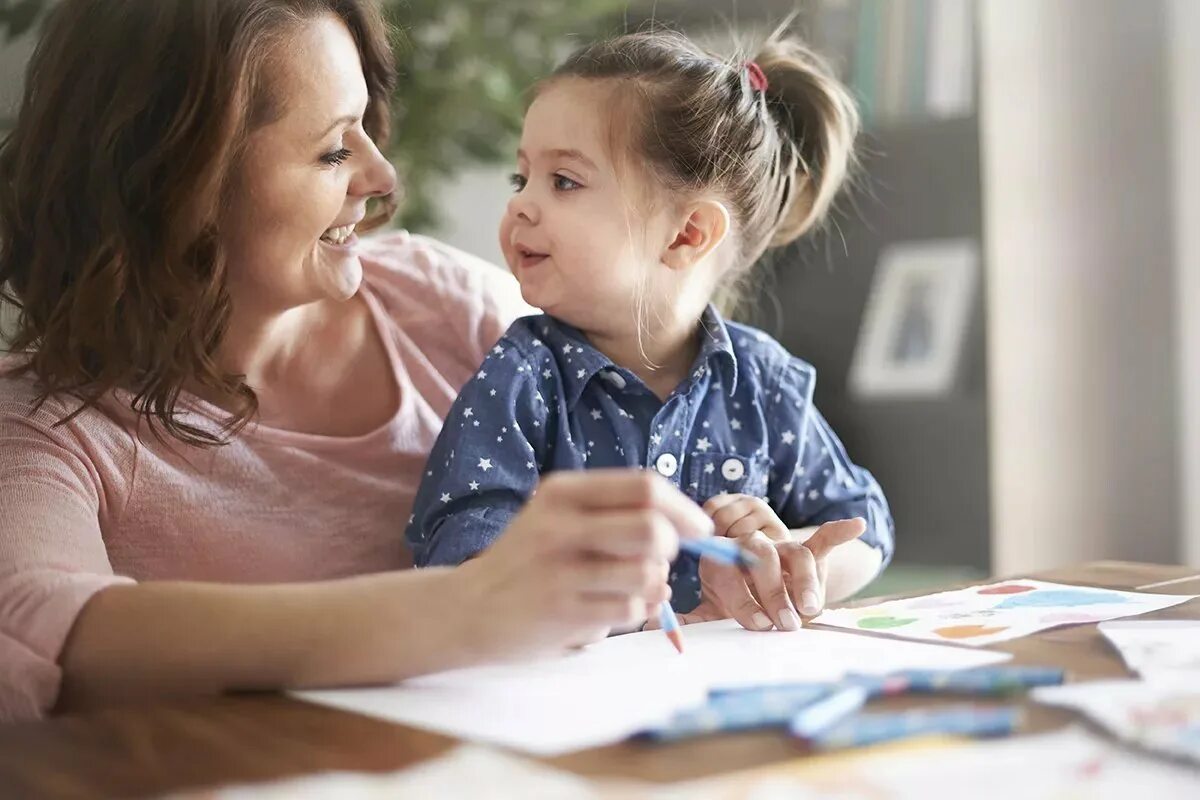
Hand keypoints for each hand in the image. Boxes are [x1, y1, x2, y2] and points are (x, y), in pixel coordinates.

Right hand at [458, 470, 712, 657]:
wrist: (466, 608)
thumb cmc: (527, 561)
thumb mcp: (557, 516)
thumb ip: (612, 512)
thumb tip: (686, 524)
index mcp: (561, 492)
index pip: (644, 487)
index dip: (683, 508)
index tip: (699, 528)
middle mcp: (559, 525)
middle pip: (652, 528)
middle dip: (670, 548)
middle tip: (658, 559)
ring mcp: (559, 571)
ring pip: (647, 573)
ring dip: (653, 584)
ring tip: (629, 587)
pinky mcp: (562, 612)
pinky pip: (630, 610)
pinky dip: (634, 612)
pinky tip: (609, 609)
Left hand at [679, 497, 865, 631]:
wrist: (756, 578)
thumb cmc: (733, 598)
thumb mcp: (712, 608)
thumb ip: (692, 619)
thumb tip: (659, 629)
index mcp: (721, 561)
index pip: (727, 570)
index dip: (741, 597)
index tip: (757, 624)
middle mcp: (750, 548)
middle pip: (761, 558)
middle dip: (772, 591)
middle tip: (783, 623)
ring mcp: (781, 549)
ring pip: (793, 553)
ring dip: (803, 579)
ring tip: (809, 607)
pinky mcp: (808, 553)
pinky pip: (823, 538)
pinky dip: (839, 530)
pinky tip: (856, 524)